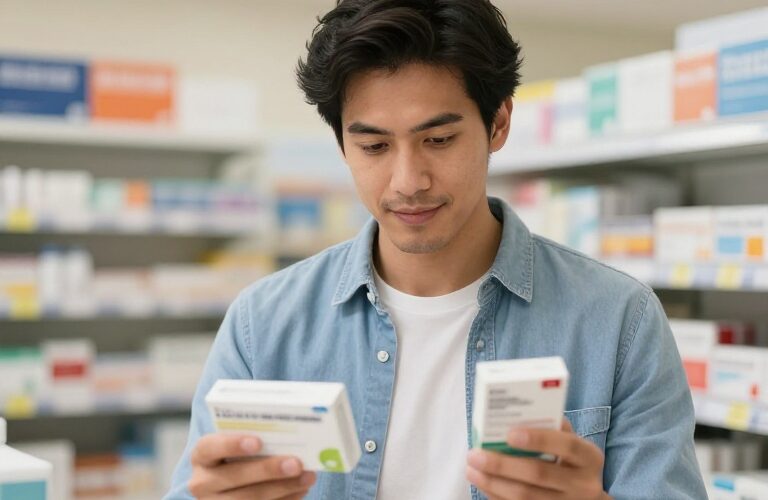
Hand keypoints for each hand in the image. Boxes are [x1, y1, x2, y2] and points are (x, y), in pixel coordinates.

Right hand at [188, 433, 316, 498]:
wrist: (226, 484)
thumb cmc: (237, 454)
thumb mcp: (237, 443)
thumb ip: (255, 438)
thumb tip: (289, 432)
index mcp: (202, 455)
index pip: (210, 447)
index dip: (233, 444)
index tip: (258, 442)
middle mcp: (203, 482)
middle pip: (234, 476)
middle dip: (268, 470)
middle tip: (296, 463)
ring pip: (249, 499)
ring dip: (282, 488)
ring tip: (307, 477)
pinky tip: (301, 490)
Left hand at [466, 419, 609, 499]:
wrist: (586, 498)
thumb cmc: (571, 460)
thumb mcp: (571, 442)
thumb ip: (551, 428)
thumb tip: (517, 413)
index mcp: (589, 457)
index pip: (567, 445)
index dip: (539, 439)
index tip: (510, 434)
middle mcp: (583, 484)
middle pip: (539, 474)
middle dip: (503, 464)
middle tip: (475, 454)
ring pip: (525, 497)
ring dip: (493, 483)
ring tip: (472, 469)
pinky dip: (497, 496)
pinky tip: (483, 483)